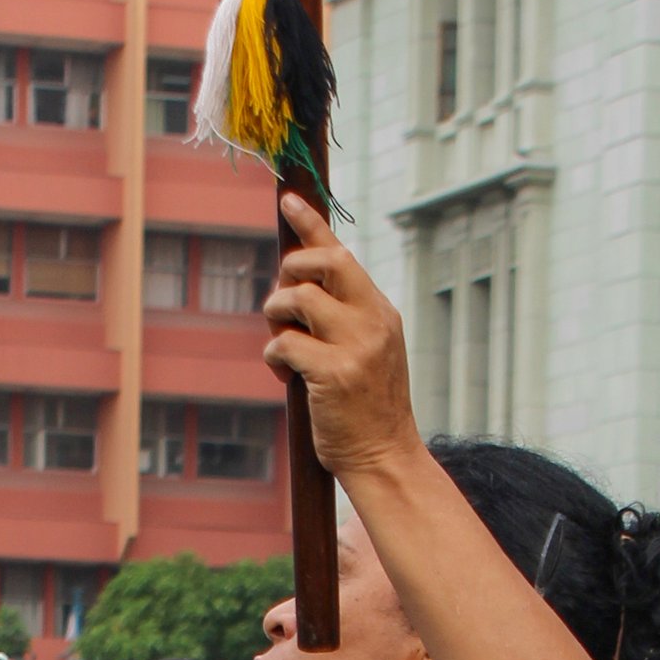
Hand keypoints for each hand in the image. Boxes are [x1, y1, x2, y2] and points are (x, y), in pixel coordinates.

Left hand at [262, 197, 425, 483]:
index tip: (289, 201)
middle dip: (291, 268)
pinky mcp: (335, 373)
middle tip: (281, 299)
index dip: (312, 225)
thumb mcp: (365, 354)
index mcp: (381, 313)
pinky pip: (286, 343)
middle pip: (325, 262)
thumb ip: (342, 321)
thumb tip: (294, 290)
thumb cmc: (366, 409)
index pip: (343, 256)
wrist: (384, 457)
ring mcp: (357, 347)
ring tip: (280, 342)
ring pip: (299, 299)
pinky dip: (275, 355)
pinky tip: (284, 375)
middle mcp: (374, 321)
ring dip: (276, 316)